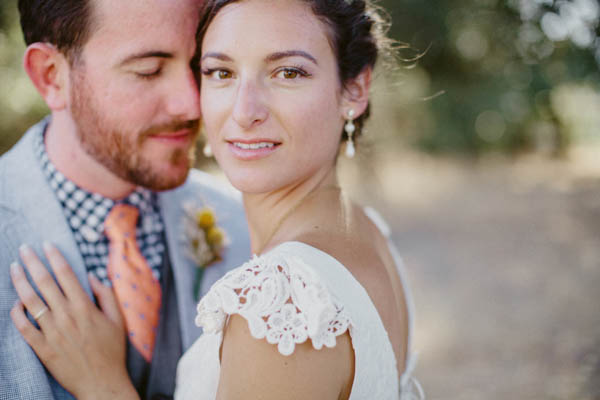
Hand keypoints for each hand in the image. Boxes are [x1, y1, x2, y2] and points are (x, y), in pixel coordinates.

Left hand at [9, 242, 138, 399]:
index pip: (66, 274)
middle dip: (32, 262)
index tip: (47, 244)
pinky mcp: (42, 348)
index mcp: (85, 307)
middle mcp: (66, 316)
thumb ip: (107, 295)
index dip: (55, 257)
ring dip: (20, 282)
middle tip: (24, 248)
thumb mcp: (118, 320)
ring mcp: (52, 332)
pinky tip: (15, 303)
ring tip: (14, 268)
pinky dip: (17, 314)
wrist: (101, 382)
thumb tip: (93, 276)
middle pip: (44, 283)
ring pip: (30, 301)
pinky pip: (24, 327)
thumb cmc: (112, 351)